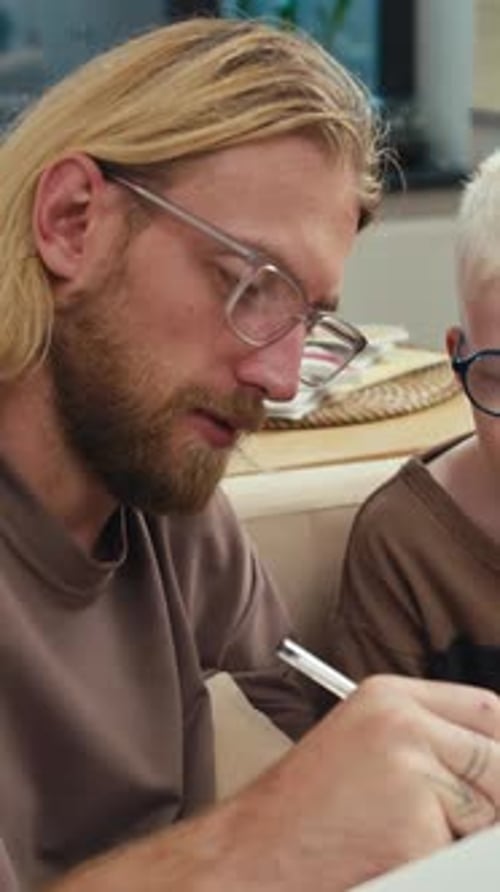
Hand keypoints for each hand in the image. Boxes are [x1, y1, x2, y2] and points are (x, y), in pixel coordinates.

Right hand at [47, 676, 499, 891]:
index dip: (498, 748)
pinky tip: (391, 858)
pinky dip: (437, 865)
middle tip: (445, 824)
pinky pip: (462, 858)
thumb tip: (493, 765)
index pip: (487, 711)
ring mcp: (408, 769)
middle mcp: (401, 721)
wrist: (250, 857)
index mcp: (388, 696)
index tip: (494, 777)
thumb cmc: (301, 813)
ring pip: (489, 813)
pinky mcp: (413, 823)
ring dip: (461, 840)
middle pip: (497, 761)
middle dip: (487, 805)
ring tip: (401, 838)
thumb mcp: (365, 749)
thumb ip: (429, 743)